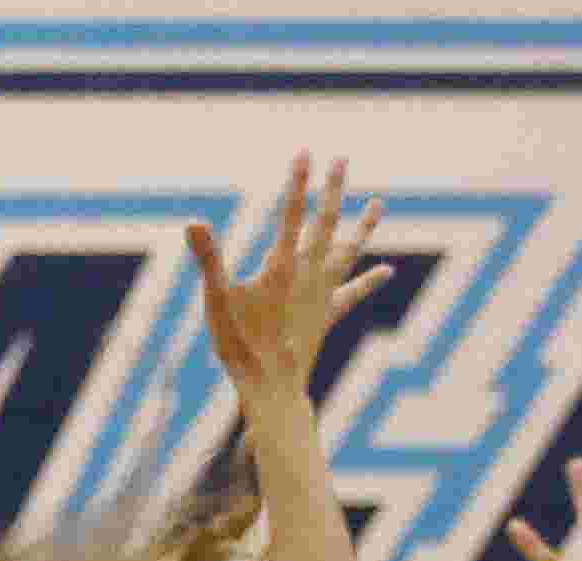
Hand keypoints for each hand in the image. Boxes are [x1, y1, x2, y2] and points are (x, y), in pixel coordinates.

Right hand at [183, 154, 391, 406]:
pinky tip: (387, 271)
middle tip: (342, 160)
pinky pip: (352, 293)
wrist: (271, 387)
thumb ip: (209, 258)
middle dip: (332, 190)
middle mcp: (308, 275)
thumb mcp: (216, 300)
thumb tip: (193, 222)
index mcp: (281, 266)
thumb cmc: (240, 345)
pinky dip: (369, 281)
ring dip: (363, 227)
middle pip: (324, 223)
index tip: (305, 152)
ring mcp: (322, 294)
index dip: (298, 182)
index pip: (291, 213)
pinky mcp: (327, 315)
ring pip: (348, 252)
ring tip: (378, 205)